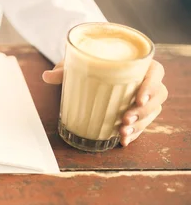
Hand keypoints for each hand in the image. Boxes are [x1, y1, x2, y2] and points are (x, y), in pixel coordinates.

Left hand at [42, 60, 167, 146]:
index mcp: (137, 64)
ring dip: (140, 124)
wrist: (91, 69)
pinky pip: (144, 123)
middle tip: (125, 119)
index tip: (139, 98)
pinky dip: (135, 133)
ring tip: (122, 131)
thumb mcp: (78, 64)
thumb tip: (46, 76)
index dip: (151, 86)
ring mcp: (144, 97)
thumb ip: (65, 70)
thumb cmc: (90, 64)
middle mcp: (145, 80)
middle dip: (144, 110)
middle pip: (158, 95)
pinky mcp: (138, 111)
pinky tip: (123, 141)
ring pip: (153, 111)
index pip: (156, 72)